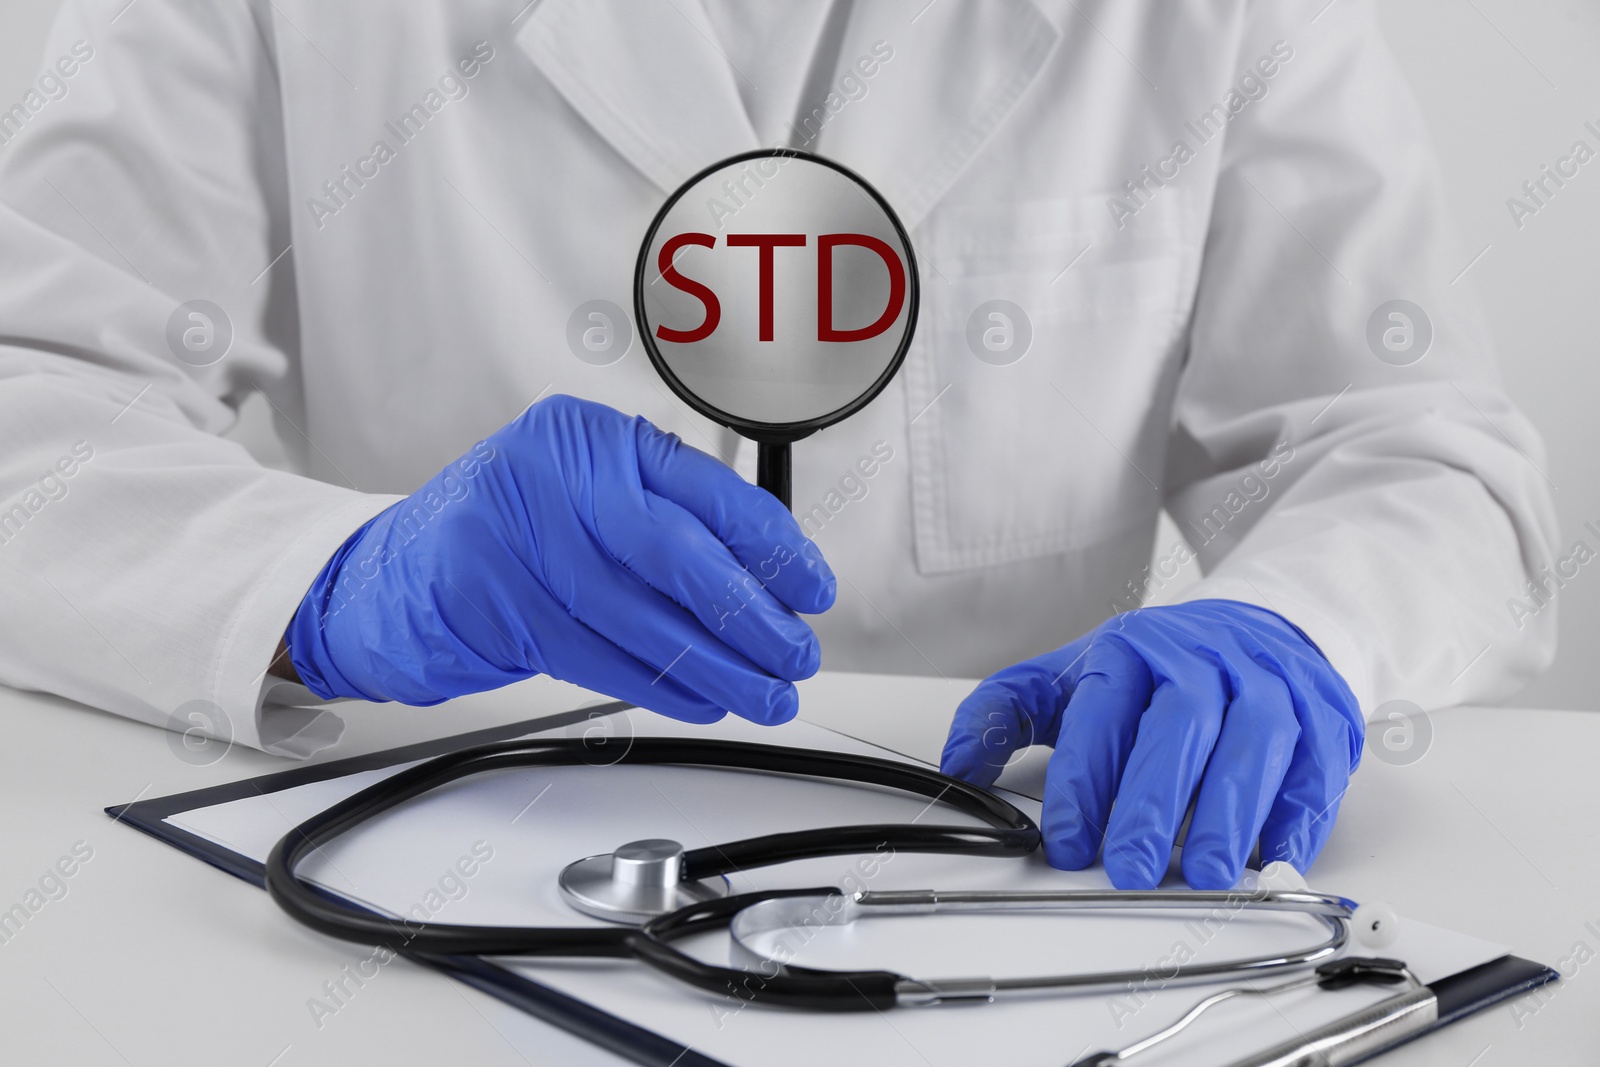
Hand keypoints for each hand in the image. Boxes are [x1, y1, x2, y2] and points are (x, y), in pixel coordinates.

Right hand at [285, 395, 834, 722]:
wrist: (401, 568)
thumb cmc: (514, 526)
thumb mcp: (588, 490)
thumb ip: (665, 514)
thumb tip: (774, 577)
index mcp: (590, 436)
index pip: (703, 491)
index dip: (771, 547)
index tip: (812, 588)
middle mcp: (551, 475)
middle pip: (674, 554)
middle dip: (748, 615)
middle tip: (794, 653)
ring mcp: (514, 539)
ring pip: (639, 616)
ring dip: (712, 666)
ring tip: (763, 692)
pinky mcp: (492, 603)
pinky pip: (596, 656)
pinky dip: (658, 684)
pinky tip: (701, 698)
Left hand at [939, 600, 1362, 889]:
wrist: (1262, 625)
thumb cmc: (1157, 669)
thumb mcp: (1072, 677)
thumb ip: (1005, 714)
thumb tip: (954, 767)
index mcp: (1134, 650)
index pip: (1105, 713)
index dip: (1087, 783)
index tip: (1071, 844)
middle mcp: (1205, 660)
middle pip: (1181, 725)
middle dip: (1155, 803)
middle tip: (1134, 868)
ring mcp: (1270, 684)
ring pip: (1255, 743)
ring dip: (1230, 814)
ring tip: (1208, 875)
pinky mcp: (1323, 717)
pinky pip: (1315, 767)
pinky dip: (1296, 816)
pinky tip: (1272, 857)